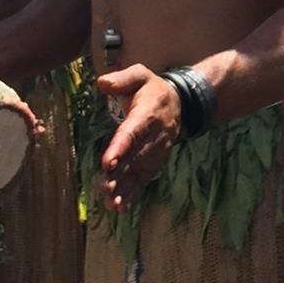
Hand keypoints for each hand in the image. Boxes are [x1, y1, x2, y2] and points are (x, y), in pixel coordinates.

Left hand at [95, 64, 181, 212]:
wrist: (181, 104)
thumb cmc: (152, 89)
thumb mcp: (141, 75)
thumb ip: (123, 78)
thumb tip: (102, 83)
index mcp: (148, 113)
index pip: (133, 132)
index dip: (121, 148)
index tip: (108, 163)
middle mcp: (154, 136)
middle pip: (136, 157)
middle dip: (120, 174)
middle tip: (105, 188)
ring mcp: (156, 151)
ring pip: (139, 171)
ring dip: (125, 188)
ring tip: (110, 203)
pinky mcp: (155, 161)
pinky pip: (144, 178)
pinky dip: (133, 193)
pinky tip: (120, 207)